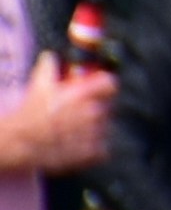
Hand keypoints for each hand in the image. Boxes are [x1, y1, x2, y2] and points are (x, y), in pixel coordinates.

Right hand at [0, 60, 110, 175]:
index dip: (104, 85)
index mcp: (84, 94)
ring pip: (104, 127)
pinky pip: (101, 148)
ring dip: (94, 127)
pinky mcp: (91, 153)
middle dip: (95, 107)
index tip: (97, 88)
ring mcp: (94, 134)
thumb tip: (50, 56)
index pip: (110, 84)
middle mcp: (94, 113)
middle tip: (77, 112)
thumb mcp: (38, 85)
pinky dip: (93, 147)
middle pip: (106, 106)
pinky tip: (76, 144)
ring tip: (72, 130)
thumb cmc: (30, 113)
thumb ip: (48, 67)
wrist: (21, 143)